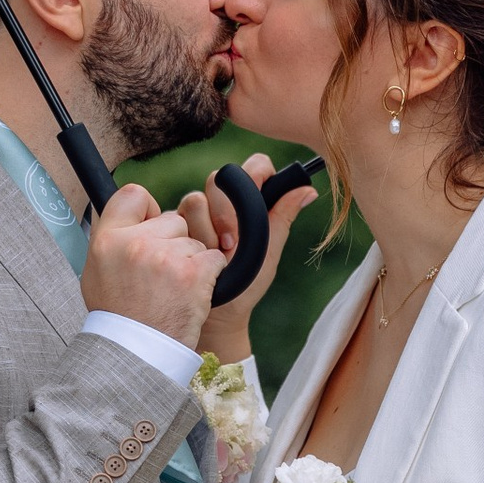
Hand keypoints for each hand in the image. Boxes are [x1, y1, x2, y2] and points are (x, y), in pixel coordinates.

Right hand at [82, 181, 220, 347]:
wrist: (138, 355)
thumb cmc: (120, 316)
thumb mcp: (96, 272)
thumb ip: (111, 239)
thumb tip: (128, 215)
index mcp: (107, 240)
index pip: (134, 194)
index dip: (148, 210)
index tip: (152, 227)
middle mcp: (134, 243)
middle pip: (173, 219)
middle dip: (174, 242)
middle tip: (161, 275)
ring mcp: (165, 257)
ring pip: (195, 242)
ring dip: (191, 264)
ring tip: (173, 292)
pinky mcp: (193, 273)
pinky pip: (214, 259)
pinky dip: (209, 276)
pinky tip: (192, 294)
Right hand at [178, 163, 317, 361]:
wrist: (217, 316)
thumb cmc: (247, 285)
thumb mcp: (268, 253)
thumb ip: (282, 219)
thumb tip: (308, 189)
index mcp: (250, 203)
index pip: (255, 167)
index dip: (255, 175)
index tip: (255, 199)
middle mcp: (222, 203)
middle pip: (218, 179)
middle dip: (224, 213)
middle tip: (230, 245)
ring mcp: (196, 215)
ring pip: (195, 200)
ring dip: (205, 232)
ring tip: (213, 258)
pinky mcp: (175, 227)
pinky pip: (175, 219)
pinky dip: (187, 240)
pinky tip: (194, 259)